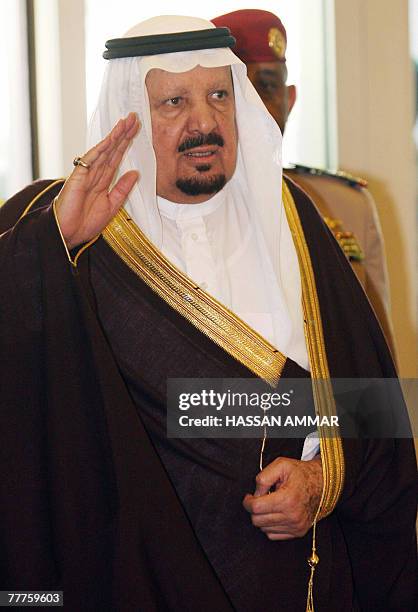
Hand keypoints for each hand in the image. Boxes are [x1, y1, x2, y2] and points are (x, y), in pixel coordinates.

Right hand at [55, 113, 139, 248]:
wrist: (69, 234)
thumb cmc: (85, 222)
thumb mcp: (112, 206)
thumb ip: (122, 189)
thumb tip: (135, 173)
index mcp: (103, 181)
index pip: (117, 157)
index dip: (126, 143)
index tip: (137, 130)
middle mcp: (95, 174)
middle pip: (111, 150)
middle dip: (123, 134)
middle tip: (134, 118)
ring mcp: (86, 174)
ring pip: (103, 151)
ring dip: (114, 137)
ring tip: (125, 123)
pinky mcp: (77, 178)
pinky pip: (90, 160)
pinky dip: (100, 150)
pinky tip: (109, 140)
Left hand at [243, 456, 322, 539]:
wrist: (322, 483)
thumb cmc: (300, 473)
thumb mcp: (281, 465)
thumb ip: (263, 478)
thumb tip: (255, 494)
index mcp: (287, 499)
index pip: (256, 508)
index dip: (247, 502)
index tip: (249, 497)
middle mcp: (292, 516)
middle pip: (258, 520)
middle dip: (254, 509)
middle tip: (260, 499)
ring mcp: (296, 526)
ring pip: (264, 529)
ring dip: (263, 517)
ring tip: (271, 504)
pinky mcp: (298, 532)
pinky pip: (273, 535)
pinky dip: (270, 525)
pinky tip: (275, 513)